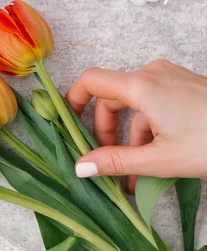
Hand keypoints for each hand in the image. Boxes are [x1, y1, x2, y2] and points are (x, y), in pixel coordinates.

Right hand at [66, 59, 206, 191]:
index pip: (91, 81)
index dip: (72, 100)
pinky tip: (153, 161)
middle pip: (111, 98)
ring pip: (134, 105)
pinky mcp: (184, 86)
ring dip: (128, 138)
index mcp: (142, 86)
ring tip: (133, 176)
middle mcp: (153, 74)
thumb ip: (115, 162)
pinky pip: (153, 104)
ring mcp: (171, 78)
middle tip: (106, 163)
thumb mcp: (160, 159)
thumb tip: (80, 167)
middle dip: (104, 132)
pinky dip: (147, 130)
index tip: (67, 123)